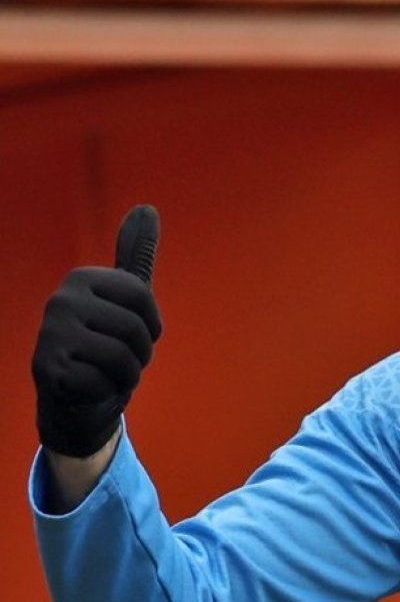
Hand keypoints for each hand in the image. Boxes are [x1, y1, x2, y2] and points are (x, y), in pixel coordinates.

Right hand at [32, 206, 161, 457]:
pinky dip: (105, 391)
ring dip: (127, 374)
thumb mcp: (125, 296)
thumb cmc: (107, 340)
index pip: (142, 297)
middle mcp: (60, 301)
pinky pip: (103, 382)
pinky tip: (89, 386)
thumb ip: (135, 253)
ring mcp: (49, 335)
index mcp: (81, 278)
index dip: (151, 322)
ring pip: (121, 358)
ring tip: (109, 372)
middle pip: (134, 329)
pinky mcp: (46, 370)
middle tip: (120, 356)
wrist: (76, 394)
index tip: (133, 329)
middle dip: (140, 353)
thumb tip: (146, 207)